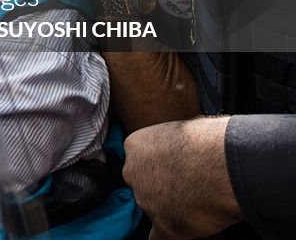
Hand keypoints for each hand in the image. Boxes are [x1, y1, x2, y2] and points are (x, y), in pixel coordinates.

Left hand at [123, 117, 241, 238]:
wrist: (224, 163)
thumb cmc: (211, 140)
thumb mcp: (181, 130)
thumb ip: (170, 145)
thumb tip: (181, 151)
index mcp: (135, 146)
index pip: (140, 161)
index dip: (161, 168)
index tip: (177, 169)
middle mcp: (133, 173)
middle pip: (144, 185)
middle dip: (162, 188)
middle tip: (188, 187)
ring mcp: (146, 200)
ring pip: (154, 209)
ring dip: (172, 209)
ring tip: (200, 204)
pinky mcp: (164, 225)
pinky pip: (158, 236)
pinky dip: (170, 234)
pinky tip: (182, 229)